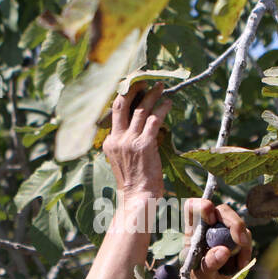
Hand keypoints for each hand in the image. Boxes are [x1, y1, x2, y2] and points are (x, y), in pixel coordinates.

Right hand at [103, 81, 171, 201]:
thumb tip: (140, 131)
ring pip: (140, 109)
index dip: (124, 97)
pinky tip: (168, 103)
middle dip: (133, 89)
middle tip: (143, 79)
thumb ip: (126, 145)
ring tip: (161, 87)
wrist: (137, 199)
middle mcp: (117, 138)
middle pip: (122, 104)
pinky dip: (162, 108)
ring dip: (152, 95)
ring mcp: (130, 141)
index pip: (114, 113)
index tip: (133, 87)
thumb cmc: (134, 184)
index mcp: (109, 143)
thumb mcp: (122, 162)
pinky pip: (154, 120)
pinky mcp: (145, 144)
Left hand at [181, 198, 253, 278]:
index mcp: (193, 229)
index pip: (194, 207)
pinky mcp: (238, 237)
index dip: (202, 207)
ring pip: (238, 223)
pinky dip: (246, 250)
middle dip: (234, 222)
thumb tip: (224, 251)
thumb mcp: (200, 274)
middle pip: (223, 211)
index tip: (210, 219)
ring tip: (239, 264)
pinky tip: (241, 264)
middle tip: (240, 241)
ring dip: (242, 241)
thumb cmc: (198, 276)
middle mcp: (209, 225)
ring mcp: (225, 229)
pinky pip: (247, 237)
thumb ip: (209, 263)